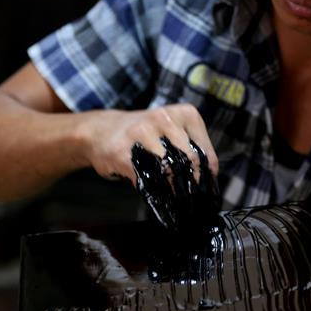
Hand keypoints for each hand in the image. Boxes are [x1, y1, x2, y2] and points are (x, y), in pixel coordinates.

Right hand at [82, 104, 218, 185]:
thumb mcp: (173, 130)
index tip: (204, 188)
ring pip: (169, 171)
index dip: (207, 175)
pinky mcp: (124, 153)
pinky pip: (147, 178)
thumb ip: (191, 148)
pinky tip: (152, 188)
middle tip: (190, 197)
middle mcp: (164, 119)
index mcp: (183, 113)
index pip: (204, 152)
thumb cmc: (144, 133)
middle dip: (191, 183)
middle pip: (189, 162)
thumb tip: (209, 177)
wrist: (101, 130)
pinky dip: (153, 189)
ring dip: (172, 188)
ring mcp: (142, 134)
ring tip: (172, 194)